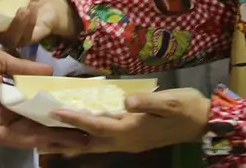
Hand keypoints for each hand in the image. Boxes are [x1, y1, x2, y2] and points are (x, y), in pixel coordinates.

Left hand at [0, 47, 89, 151]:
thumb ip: (23, 67)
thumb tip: (50, 71)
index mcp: (11, 90)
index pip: (39, 97)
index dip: (59, 101)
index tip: (82, 102)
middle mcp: (10, 108)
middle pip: (41, 118)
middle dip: (64, 122)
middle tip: (91, 125)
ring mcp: (3, 121)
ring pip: (34, 131)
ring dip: (56, 134)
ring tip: (81, 136)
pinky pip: (18, 136)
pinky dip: (36, 138)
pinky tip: (53, 139)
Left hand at [49, 88, 210, 155]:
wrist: (204, 123)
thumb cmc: (187, 107)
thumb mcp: (170, 100)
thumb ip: (146, 101)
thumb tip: (125, 101)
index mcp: (132, 130)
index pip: (97, 125)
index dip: (75, 119)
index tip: (55, 112)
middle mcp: (126, 141)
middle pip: (89, 142)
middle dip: (66, 139)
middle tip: (41, 135)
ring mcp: (129, 143)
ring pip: (95, 146)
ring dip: (74, 142)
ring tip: (52, 138)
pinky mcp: (133, 140)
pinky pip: (103, 143)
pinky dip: (87, 139)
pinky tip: (79, 135)